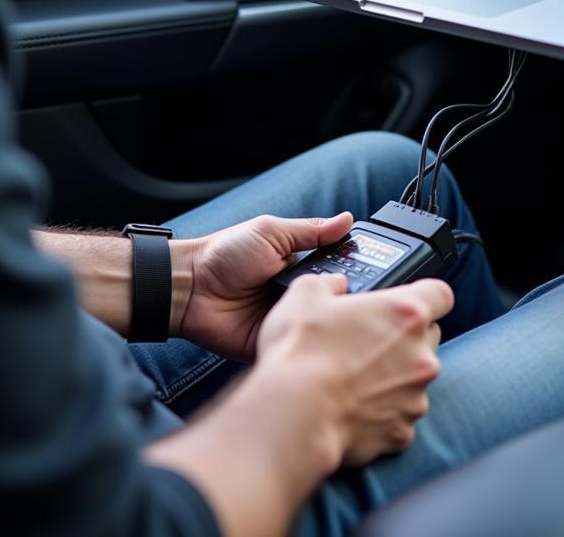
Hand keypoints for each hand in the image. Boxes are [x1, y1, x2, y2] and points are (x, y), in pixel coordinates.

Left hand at [174, 212, 353, 360]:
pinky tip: (318, 335)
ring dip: (327, 318)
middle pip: (332, 297)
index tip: (374, 269)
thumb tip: (347, 218)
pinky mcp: (273, 341)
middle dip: (344, 296)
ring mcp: (286, 318)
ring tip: (342, 314)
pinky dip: (305, 340)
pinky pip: (296, 344)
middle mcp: (297, 293)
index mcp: (300, 265)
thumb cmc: (225, 254)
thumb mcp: (271, 233)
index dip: (354, 270)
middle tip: (354, 294)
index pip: (337, 269)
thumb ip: (311, 230)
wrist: (189, 288)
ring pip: (319, 322)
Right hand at [256, 275, 453, 468]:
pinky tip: (352, 408)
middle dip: (405, 338)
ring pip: (414, 379)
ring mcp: (415, 395)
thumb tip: (336, 285)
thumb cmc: (300, 354)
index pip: (440, 295)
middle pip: (428, 337)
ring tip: (354, 379)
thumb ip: (330, 283)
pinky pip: (399, 416)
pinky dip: (382, 413)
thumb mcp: (305, 295)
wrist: (293, 417)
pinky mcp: (402, 432)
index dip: (424, 296)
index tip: (405, 302)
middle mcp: (422, 355)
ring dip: (394, 377)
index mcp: (407, 314)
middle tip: (369, 342)